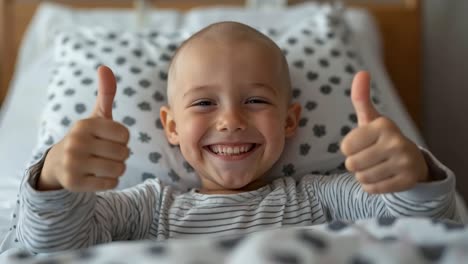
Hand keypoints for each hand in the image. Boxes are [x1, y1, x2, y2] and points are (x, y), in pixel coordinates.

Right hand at [39, 66, 129, 191]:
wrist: (59, 164)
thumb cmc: (87, 138)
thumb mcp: (97, 116)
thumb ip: (106, 93)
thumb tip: (105, 67)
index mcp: (85, 124)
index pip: (125, 134)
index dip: (122, 139)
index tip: (108, 139)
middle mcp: (76, 142)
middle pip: (124, 153)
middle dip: (120, 155)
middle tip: (105, 154)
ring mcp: (73, 164)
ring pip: (119, 169)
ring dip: (116, 169)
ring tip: (102, 164)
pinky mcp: (74, 183)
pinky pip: (110, 184)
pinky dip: (109, 182)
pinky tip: (96, 176)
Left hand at [340, 71, 427, 193]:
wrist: (411, 161)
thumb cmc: (382, 138)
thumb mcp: (371, 119)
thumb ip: (361, 98)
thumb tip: (361, 72)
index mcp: (383, 125)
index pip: (345, 147)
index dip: (350, 149)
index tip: (363, 145)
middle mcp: (396, 142)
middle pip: (351, 164)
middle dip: (356, 164)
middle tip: (370, 158)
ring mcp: (404, 162)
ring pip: (361, 178)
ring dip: (363, 176)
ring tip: (377, 167)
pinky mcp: (407, 181)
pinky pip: (372, 189)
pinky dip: (373, 187)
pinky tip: (383, 177)